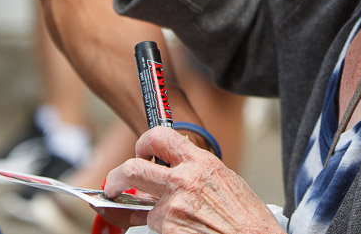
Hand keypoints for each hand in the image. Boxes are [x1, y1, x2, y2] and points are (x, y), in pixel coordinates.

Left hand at [98, 126, 281, 232]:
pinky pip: (155, 226)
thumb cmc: (247, 216)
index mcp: (200, 162)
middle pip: (133, 169)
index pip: (159, 136)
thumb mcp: (224, 181)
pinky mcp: (169, 227)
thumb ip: (196, 171)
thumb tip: (174, 171)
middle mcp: (183, 179)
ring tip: (176, 220)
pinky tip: (185, 229)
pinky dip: (165, 229)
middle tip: (113, 186)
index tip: (140, 153)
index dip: (143, 143)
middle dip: (116, 178)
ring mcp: (174, 206)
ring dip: (152, 213)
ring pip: (145, 206)